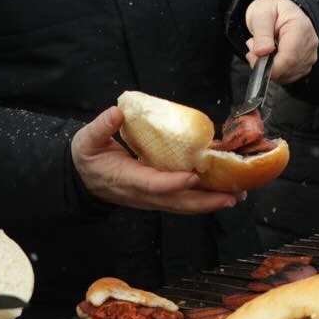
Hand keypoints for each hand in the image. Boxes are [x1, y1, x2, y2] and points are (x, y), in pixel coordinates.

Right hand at [71, 106, 242, 213]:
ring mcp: (151, 198)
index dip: (174, 183)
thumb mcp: (87, 140)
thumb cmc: (87, 158)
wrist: (82, 179)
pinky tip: (222, 194)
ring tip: (236, 196)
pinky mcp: (157, 196)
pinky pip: (182, 201)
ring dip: (210, 203)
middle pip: (176, 202)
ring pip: (183, 205)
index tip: (194, 175)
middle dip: (205, 201)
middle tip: (231, 196)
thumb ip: (101, 127)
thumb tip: (116, 113)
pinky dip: (203, 199)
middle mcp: (142, 194)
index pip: (153, 184)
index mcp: (125, 179)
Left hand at [243, 0, 317, 84]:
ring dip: (271, 68)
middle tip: (254, 49)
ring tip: (262, 49)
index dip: (269, 65)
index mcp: (300, 28)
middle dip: (267, 65)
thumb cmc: (271, 8)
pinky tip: (271, 56)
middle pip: (289, 68)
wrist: (279, 7)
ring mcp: (310, 53)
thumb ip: (261, 35)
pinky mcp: (306, 61)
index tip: (253, 57)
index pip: (289, 58)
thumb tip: (261, 53)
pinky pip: (291, 75)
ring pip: (290, 74)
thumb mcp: (260, 16)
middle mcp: (310, 42)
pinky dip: (277, 71)